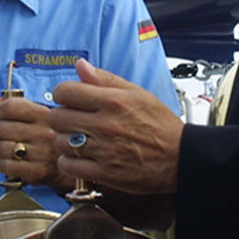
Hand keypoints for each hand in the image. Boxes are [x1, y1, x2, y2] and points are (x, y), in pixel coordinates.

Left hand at [0, 95, 65, 187]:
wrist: (64, 161)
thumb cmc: (40, 133)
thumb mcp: (27, 114)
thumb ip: (0, 105)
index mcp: (43, 113)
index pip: (10, 107)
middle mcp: (45, 132)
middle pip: (1, 128)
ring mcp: (42, 152)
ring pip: (0, 148)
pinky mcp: (37, 170)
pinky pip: (5, 165)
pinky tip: (1, 159)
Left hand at [48, 60, 183, 194]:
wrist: (181, 158)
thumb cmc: (161, 126)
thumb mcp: (137, 94)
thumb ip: (105, 80)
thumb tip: (80, 66)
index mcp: (114, 101)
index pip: (65, 91)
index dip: (63, 95)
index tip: (69, 100)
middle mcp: (106, 124)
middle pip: (57, 117)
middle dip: (62, 118)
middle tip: (73, 121)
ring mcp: (104, 150)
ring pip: (60, 142)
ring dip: (66, 141)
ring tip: (79, 141)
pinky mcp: (104, 173)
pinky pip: (68, 166)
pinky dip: (70, 162)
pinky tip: (81, 157)